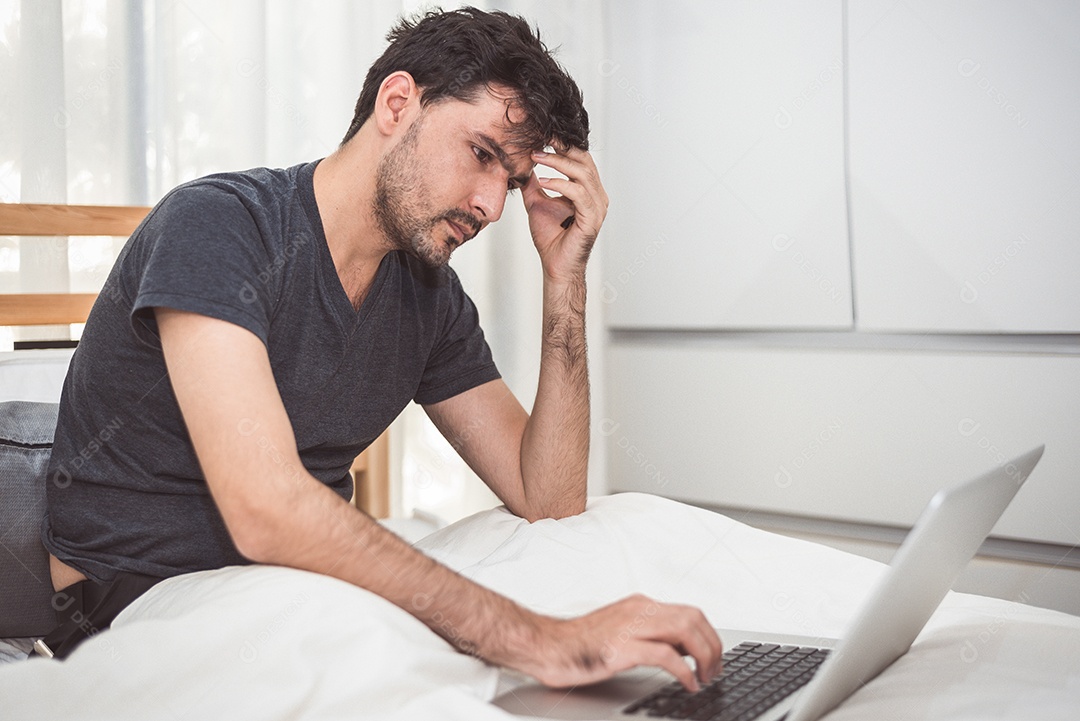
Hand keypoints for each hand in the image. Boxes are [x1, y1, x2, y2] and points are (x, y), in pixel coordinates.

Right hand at [512, 594, 722, 691]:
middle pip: (694, 618)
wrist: (545, 645)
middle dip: (713, 646)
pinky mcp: (621, 647)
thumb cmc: (577, 643)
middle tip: (715, 670)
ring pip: (685, 631)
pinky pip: (666, 656)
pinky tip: (687, 684)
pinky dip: (684, 672)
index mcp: (639, 605)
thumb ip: (648, 633)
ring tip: (706, 677)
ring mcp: (630, 627)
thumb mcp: (620, 630)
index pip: (689, 612)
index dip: (709, 635)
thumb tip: (678, 648)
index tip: (714, 656)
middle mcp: (638, 610)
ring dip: (704, 657)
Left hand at [521, 145, 608, 284]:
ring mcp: (597, 206)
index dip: (563, 144)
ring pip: (582, 173)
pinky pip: (578, 194)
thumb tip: (523, 165)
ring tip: (536, 156)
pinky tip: (543, 181)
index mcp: (587, 189)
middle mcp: (596, 195)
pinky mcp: (592, 218)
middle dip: (562, 146)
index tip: (543, 133)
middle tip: (541, 136)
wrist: (555, 264)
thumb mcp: (537, 202)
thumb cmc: (551, 237)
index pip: (579, 158)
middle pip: (584, 160)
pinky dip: (560, 184)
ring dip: (558, 162)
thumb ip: (534, 183)